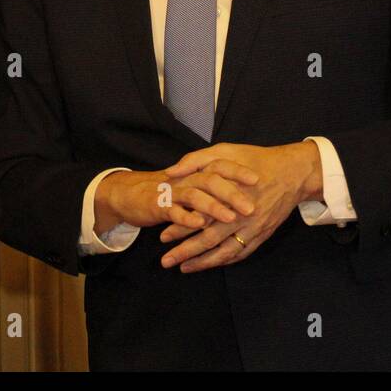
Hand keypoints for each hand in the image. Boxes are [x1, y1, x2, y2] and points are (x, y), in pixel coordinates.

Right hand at [93, 163, 259, 235]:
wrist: (132, 194)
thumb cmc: (170, 188)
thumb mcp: (194, 180)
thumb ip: (214, 180)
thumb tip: (241, 187)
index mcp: (198, 171)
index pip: (221, 165)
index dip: (238, 171)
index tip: (258, 178)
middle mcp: (187, 178)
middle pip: (211, 180)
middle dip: (232, 193)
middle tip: (250, 207)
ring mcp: (173, 192)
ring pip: (195, 196)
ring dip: (213, 207)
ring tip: (229, 217)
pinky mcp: (159, 206)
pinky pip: (174, 211)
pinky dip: (186, 218)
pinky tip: (198, 225)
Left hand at [158, 141, 320, 272]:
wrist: (294, 172)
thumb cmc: (257, 159)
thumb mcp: (226, 150)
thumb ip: (196, 160)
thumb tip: (171, 171)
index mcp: (229, 195)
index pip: (199, 216)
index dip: (179, 227)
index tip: (162, 236)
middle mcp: (240, 215)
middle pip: (209, 239)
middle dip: (185, 252)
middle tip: (166, 261)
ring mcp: (253, 228)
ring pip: (224, 252)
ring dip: (203, 262)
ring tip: (184, 268)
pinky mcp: (263, 235)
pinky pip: (241, 253)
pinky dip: (225, 261)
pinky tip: (211, 264)